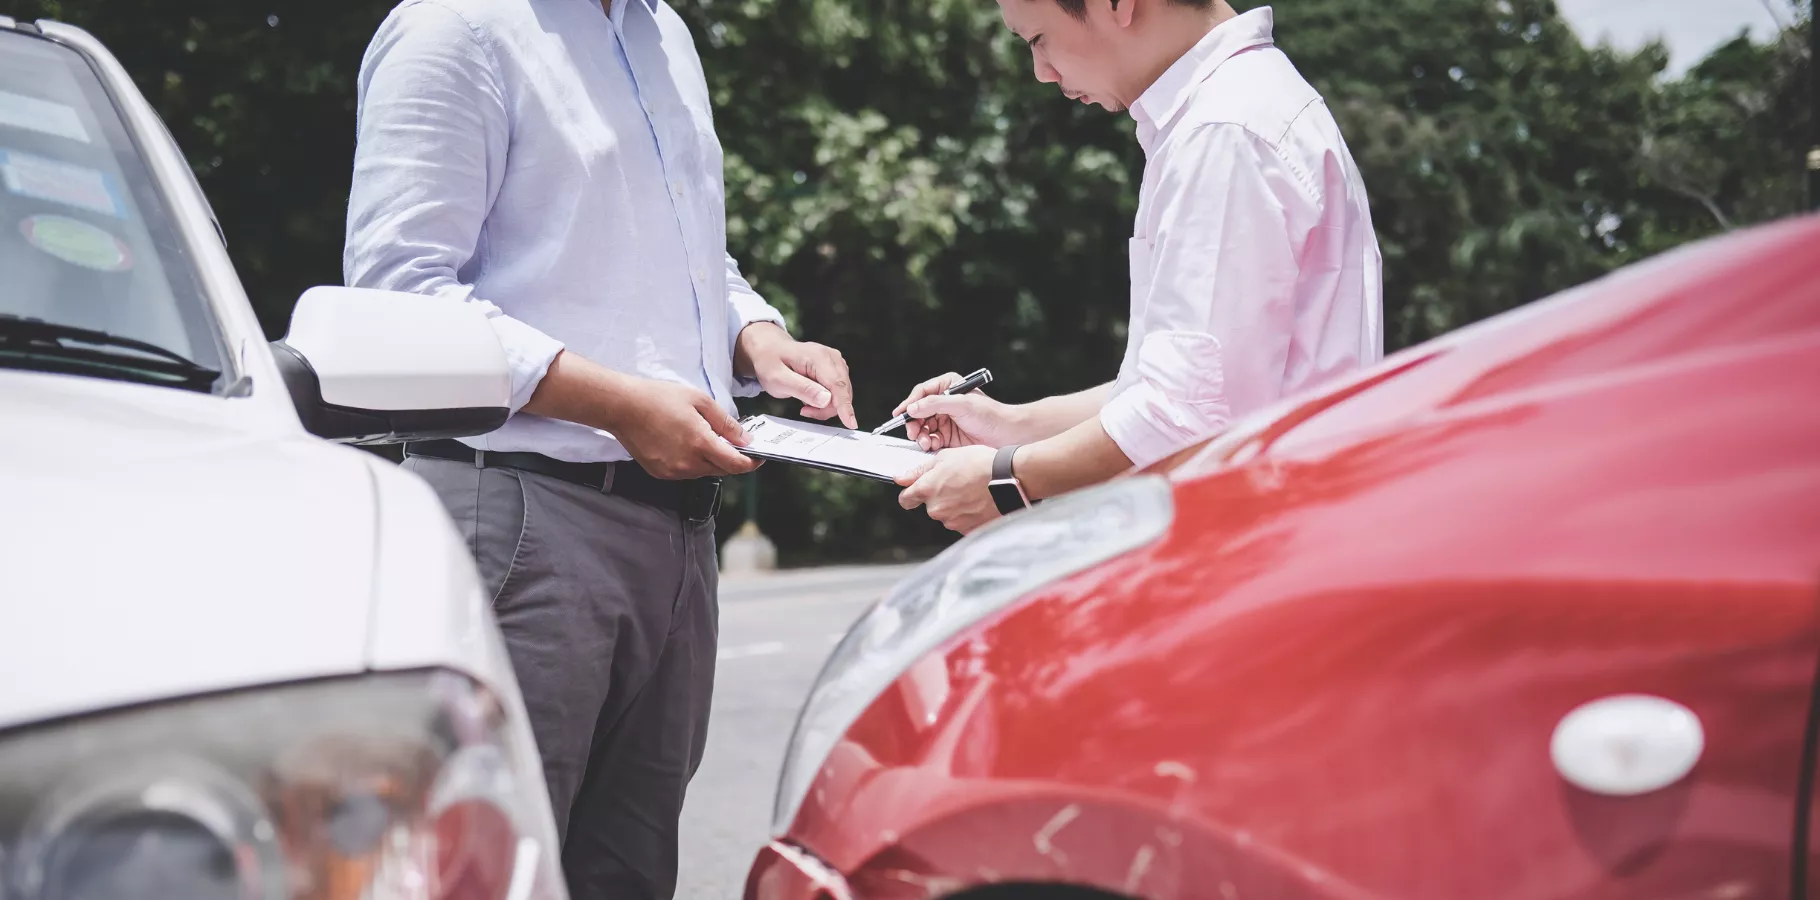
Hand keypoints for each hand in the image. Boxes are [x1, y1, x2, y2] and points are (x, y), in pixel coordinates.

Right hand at [613, 378, 759, 479]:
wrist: (623, 407)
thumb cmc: (658, 398)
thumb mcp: (699, 401)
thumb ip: (725, 423)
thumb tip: (745, 439)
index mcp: (700, 443)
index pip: (736, 464)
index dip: (752, 463)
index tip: (758, 457)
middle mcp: (688, 463)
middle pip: (722, 470)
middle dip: (732, 459)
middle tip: (733, 442)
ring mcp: (673, 471)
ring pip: (704, 472)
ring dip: (711, 460)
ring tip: (704, 437)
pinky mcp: (661, 473)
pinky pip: (686, 472)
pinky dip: (693, 461)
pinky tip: (685, 443)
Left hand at [737, 323, 856, 428]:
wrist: (769, 349)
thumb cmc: (771, 363)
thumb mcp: (778, 379)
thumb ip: (802, 389)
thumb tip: (826, 400)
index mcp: (818, 357)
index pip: (837, 385)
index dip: (845, 406)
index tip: (851, 423)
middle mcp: (832, 357)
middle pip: (841, 392)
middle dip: (826, 409)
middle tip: (804, 411)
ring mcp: (836, 362)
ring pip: (841, 394)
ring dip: (825, 406)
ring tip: (804, 403)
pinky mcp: (836, 369)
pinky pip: (838, 392)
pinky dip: (827, 401)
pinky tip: (811, 398)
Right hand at [892, 372, 1023, 451]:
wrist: (1007, 435)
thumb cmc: (989, 415)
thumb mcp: (961, 404)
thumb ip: (935, 404)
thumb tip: (912, 408)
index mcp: (948, 386)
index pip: (922, 392)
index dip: (909, 403)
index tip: (900, 414)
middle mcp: (944, 401)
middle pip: (918, 411)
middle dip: (914, 423)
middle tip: (914, 433)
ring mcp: (945, 419)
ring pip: (922, 427)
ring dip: (920, 435)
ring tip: (925, 442)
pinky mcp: (948, 436)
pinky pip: (930, 439)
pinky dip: (928, 443)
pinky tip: (932, 446)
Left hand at [897, 445, 999, 533]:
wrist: (1007, 479)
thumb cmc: (979, 464)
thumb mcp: (946, 457)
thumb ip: (920, 470)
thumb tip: (902, 478)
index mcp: (927, 490)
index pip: (905, 499)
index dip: (909, 495)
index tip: (914, 492)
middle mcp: (936, 509)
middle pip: (929, 507)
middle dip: (939, 498)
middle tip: (956, 484)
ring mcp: (952, 521)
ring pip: (947, 515)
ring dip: (954, 506)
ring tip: (970, 491)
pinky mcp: (967, 529)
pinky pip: (962, 523)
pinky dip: (967, 515)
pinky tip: (977, 502)